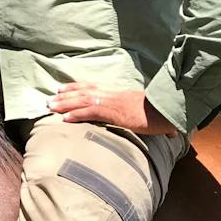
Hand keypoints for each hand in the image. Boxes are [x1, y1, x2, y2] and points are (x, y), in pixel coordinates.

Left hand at [49, 83, 178, 135]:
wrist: (172, 110)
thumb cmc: (165, 113)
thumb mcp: (154, 115)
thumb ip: (154, 121)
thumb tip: (170, 134)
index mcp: (119, 93)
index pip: (93, 86)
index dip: (76, 87)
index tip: (62, 88)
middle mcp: (113, 94)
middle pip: (83, 92)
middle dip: (64, 96)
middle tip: (48, 99)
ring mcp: (113, 102)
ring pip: (83, 100)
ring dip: (65, 104)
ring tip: (50, 107)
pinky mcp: (115, 113)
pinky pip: (91, 113)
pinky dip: (76, 115)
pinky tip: (65, 119)